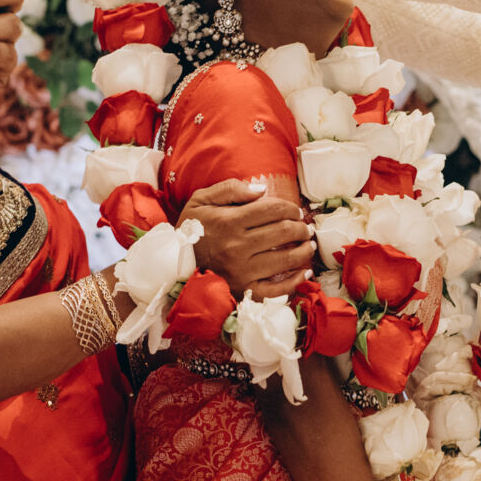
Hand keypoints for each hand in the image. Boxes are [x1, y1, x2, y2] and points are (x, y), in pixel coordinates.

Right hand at [182, 178, 314, 298]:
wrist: (172, 264)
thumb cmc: (191, 229)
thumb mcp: (202, 200)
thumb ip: (231, 189)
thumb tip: (262, 188)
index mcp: (230, 221)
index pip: (273, 209)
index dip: (290, 207)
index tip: (294, 211)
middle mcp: (238, 246)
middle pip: (284, 232)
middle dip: (301, 227)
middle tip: (305, 228)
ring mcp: (242, 271)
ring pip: (286, 259)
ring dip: (304, 250)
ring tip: (308, 245)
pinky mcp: (244, 291)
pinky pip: (277, 290)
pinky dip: (296, 281)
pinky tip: (304, 271)